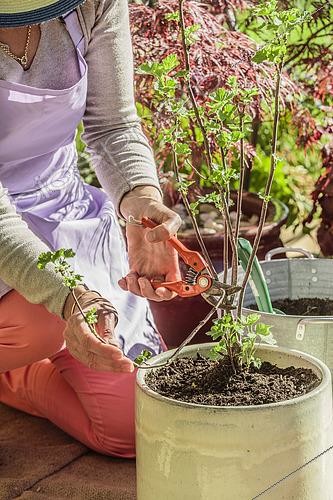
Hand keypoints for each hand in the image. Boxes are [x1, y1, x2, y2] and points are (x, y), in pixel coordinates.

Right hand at [63, 287, 132, 371]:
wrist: (86, 308)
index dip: (104, 350)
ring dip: (110, 367)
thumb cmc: (97, 308)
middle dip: (111, 362)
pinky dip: (106, 366)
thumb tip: (115, 350)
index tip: (120, 354)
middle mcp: (70, 336)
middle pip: (90, 354)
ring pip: (91, 362)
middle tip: (129, 365)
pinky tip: (118, 366)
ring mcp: (72, 346)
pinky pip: (92, 362)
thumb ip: (108, 331)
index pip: (88, 340)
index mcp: (76, 322)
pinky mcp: (78, 353)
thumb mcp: (105, 314)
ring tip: (127, 367)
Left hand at [118, 186, 181, 300]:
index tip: (162, 289)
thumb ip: (167, 228)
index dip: (170, 292)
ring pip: (144, 291)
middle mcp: (161, 268)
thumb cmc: (158, 213)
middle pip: (159, 293)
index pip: (176, 285)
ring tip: (131, 277)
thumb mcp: (169, 217)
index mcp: (172, 261)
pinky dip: (126, 285)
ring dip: (136, 290)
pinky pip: (131, 282)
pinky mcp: (135, 265)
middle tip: (143, 281)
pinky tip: (123, 280)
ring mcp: (147, 268)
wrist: (142, 210)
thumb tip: (153, 238)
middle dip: (150, 293)